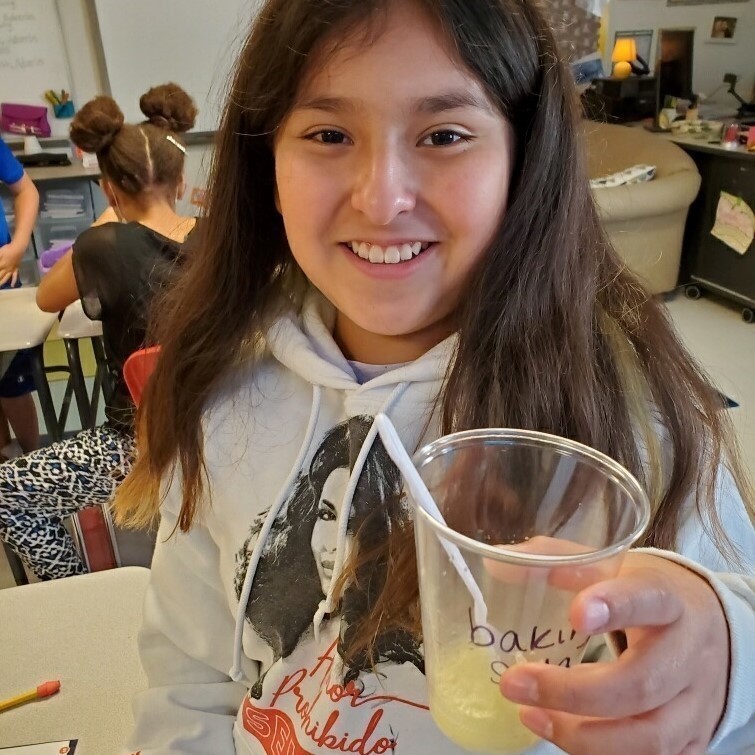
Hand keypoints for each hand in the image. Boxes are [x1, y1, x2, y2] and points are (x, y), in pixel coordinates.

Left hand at [0, 241, 23, 287]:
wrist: (18, 248)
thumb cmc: (7, 249)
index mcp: (1, 264)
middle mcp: (6, 269)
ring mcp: (11, 270)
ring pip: (6, 278)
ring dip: (2, 283)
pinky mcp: (16, 269)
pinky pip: (15, 276)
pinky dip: (14, 281)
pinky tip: (12, 286)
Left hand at [500, 552, 729, 753]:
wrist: (709, 629)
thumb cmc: (645, 593)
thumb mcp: (610, 566)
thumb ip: (555, 560)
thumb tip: (497, 564)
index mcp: (670, 597)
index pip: (647, 599)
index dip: (614, 607)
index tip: (575, 614)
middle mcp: (689, 653)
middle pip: (639, 684)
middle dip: (570, 692)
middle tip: (514, 682)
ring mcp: (695, 703)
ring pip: (648, 736)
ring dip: (581, 734)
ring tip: (530, 715)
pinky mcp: (693, 739)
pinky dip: (602, 753)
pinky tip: (561, 734)